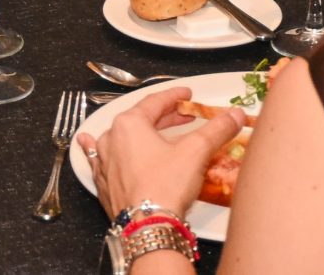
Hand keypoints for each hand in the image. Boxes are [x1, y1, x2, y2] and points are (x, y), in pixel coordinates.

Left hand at [80, 87, 237, 221]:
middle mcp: (111, 139)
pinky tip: (88, 141)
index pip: (155, 101)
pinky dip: (102, 148)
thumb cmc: (166, 186)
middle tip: (184, 116)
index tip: (187, 94)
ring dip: (139, 133)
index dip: (175, 96)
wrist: (148, 228)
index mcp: (130, 124)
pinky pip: (100, 158)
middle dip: (165, 117)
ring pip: (121, 138)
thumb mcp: (196, 151)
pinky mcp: (103, 183)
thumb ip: (217, 129)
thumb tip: (234, 115)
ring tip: (153, 129)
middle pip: (140, 120)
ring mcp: (104, 162)